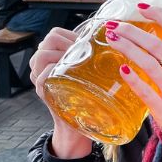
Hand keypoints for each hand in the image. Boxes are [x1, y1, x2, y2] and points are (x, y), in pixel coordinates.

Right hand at [28, 26, 93, 158]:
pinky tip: (67, 74)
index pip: (55, 34)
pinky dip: (53, 72)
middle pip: (48, 41)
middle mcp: (43, 65)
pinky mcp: (44, 92)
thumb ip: (95, 59)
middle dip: (67, 44)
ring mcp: (40, 78)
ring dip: (61, 56)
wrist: (79, 126)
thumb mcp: (91, 74)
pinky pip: (41, 76)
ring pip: (42, 55)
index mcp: (54, 57)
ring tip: (77, 64)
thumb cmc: (89, 98)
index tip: (86, 45)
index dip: (70, 35)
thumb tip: (121, 42)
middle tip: (84, 55)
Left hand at [105, 3, 161, 161]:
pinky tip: (121, 70)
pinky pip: (147, 92)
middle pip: (158, 45)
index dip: (160, 15)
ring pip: (150, 64)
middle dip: (133, 31)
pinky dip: (134, 79)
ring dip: (128, 49)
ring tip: (112, 39)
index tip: (142, 6)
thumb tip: (156, 62)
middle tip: (115, 25)